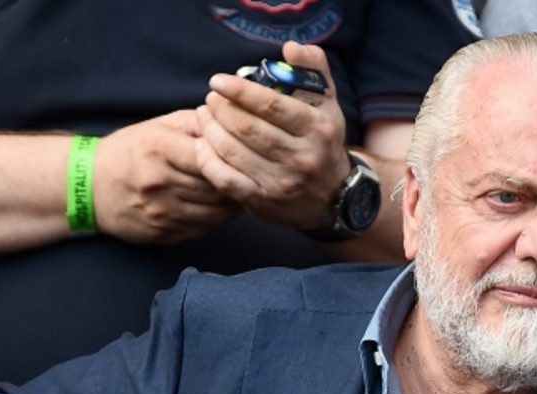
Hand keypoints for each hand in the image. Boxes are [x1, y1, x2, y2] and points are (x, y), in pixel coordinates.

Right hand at [94, 110, 242, 243]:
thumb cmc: (130, 152)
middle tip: (248, 176)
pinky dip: (217, 220)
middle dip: (237, 182)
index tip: (243, 156)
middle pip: (218, 187)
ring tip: (236, 192)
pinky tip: (217, 208)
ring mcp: (161, 211)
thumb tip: (232, 121)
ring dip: (232, 204)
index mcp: (159, 149)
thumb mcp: (158, 126)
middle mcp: (159, 181)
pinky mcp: (163, 233)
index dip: (233, 157)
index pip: (212, 156)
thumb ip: (196, 123)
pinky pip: (204, 229)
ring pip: (216, 212)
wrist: (89, 188)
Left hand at [195, 41, 350, 231]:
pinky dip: (208, 161)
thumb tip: (290, 48)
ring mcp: (282, 182)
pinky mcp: (264, 202)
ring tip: (204, 116)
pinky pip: (227, 180)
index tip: (219, 81)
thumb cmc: (323, 142)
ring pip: (233, 152)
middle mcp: (302, 157)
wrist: (334, 197)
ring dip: (210, 130)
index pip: (271, 106)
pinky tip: (203, 145)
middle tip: (211, 99)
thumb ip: (312, 69)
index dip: (239, 90)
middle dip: (221, 109)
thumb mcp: (328, 103)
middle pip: (247, 128)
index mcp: (318, 129)